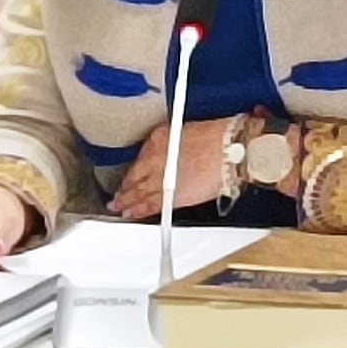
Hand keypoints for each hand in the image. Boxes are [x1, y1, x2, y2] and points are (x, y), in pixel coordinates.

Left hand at [109, 115, 235, 220]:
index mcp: (159, 138)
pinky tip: (132, 214)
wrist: (230, 150)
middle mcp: (154, 158)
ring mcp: (160, 178)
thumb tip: (172, 156)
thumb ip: (173, 146)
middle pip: (134, 177)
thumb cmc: (218, 139)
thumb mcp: (188, 133)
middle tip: (116, 197)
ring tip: (118, 208)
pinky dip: (139, 210)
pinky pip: (150, 205)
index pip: (140, 158)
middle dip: (125, 189)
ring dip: (126, 202)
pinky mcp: (170, 195)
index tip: (128, 176)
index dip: (132, 171)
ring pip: (138, 193)